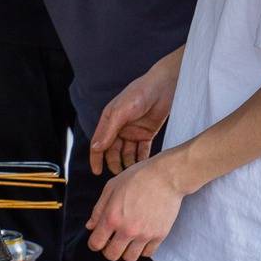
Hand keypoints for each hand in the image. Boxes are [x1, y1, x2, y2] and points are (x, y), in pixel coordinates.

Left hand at [85, 153, 190, 260]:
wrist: (166, 176)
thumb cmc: (137, 177)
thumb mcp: (111, 187)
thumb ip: (98, 209)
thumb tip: (90, 226)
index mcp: (112, 217)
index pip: (96, 244)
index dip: (94, 243)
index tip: (98, 239)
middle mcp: (127, 229)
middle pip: (112, 255)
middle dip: (108, 249)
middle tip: (112, 240)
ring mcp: (144, 234)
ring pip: (130, 258)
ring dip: (126, 250)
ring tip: (128, 239)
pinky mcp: (159, 235)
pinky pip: (147, 253)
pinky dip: (142, 249)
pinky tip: (141, 237)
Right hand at [88, 54, 181, 174]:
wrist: (164, 86)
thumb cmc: (140, 93)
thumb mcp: (122, 111)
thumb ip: (109, 129)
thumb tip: (96, 147)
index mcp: (109, 121)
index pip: (99, 143)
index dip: (96, 158)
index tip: (97, 172)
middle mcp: (119, 127)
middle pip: (113, 151)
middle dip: (114, 163)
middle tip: (119, 175)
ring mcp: (133, 131)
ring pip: (127, 153)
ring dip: (128, 163)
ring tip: (132, 173)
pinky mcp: (147, 133)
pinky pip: (142, 150)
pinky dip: (141, 158)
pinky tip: (143, 166)